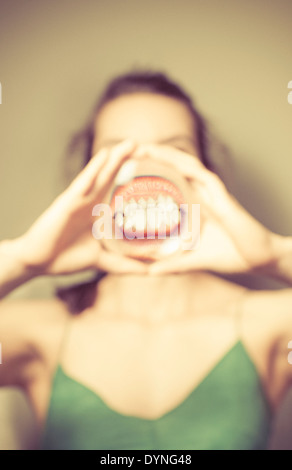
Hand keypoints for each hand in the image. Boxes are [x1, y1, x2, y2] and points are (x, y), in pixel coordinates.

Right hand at [11, 140, 146, 275]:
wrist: (38, 263)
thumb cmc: (66, 258)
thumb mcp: (102, 261)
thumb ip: (124, 264)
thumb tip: (149, 272)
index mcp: (98, 213)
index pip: (118, 190)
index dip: (132, 177)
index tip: (154, 168)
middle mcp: (90, 203)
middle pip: (111, 178)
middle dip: (127, 161)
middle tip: (145, 146)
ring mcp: (79, 200)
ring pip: (100, 176)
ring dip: (115, 159)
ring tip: (130, 144)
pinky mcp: (67, 202)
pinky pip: (83, 183)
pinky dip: (94, 169)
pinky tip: (105, 155)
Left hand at [133, 144, 283, 275]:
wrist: (259, 258)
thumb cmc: (231, 255)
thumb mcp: (193, 260)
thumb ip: (173, 263)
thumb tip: (148, 271)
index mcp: (195, 205)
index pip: (170, 181)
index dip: (151, 171)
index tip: (127, 169)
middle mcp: (201, 194)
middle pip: (175, 168)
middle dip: (152, 157)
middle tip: (128, 151)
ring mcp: (212, 192)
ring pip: (185, 165)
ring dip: (164, 154)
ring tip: (142, 147)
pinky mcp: (222, 196)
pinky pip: (201, 175)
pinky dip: (184, 164)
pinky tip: (167, 157)